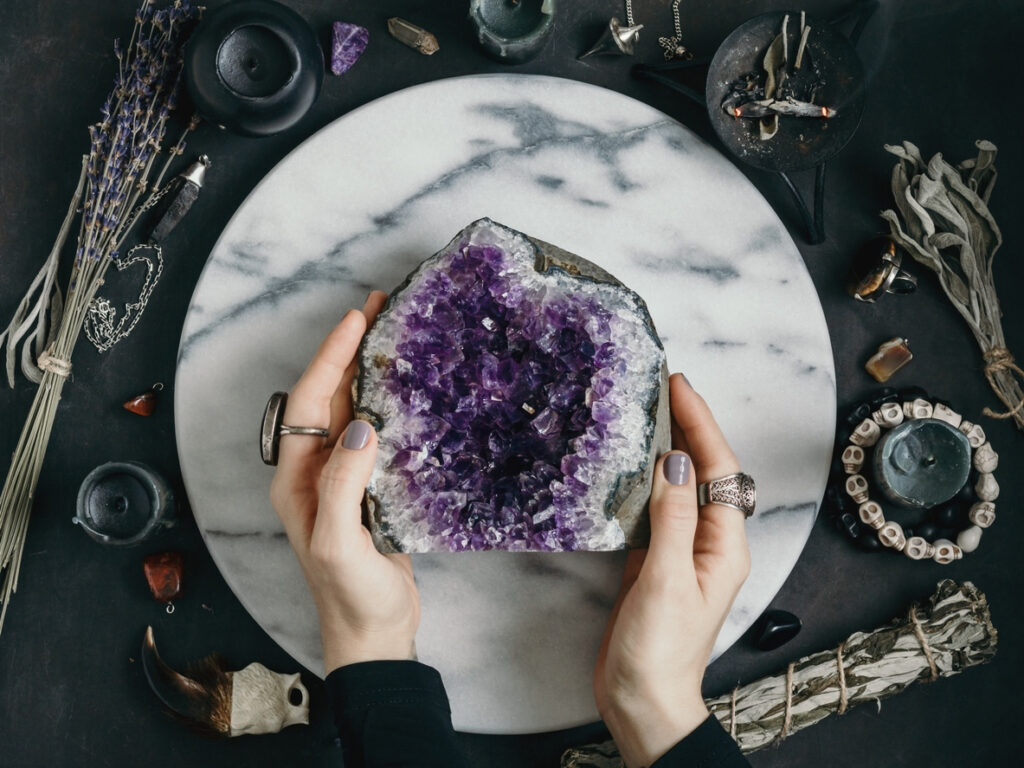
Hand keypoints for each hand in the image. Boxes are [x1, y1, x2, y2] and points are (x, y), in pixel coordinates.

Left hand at [269, 291, 420, 673]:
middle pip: (326, 396)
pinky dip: (386, 401)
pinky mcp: (369, 486)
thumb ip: (344, 483)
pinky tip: (406, 388)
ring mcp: (341, 476)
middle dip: (347, 350)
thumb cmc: (350, 594)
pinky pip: (374, 432)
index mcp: (296, 477)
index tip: (356, 319)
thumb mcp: (339, 541)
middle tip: (376, 308)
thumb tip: (361, 425)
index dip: (331, 357)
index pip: (308, 401)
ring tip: (390, 333)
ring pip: (350, 408)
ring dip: (366, 370)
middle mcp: (314, 470)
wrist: (373, 631)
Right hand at [593, 373, 750, 766]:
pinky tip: (631, 462)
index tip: (679, 388)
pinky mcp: (657, 558)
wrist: (642, 699)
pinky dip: (646, 478)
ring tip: (649, 411)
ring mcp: (683, 549)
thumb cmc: (660, 650)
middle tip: (664, 385)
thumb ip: (674, 519)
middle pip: (705, 470)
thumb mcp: (668, 580)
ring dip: (669, 446)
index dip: (701, 424)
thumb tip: (676, 461)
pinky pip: (657, 506)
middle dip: (689, 425)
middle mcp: (710, 541)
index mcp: (725, 545)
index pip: (719, 469)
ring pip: (680, 484)